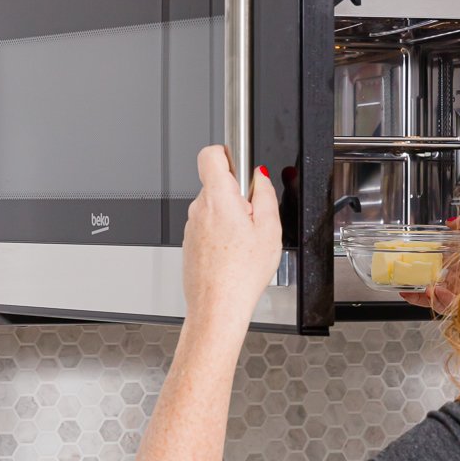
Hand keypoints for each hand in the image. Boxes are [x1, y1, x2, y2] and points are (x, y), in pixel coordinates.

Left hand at [181, 146, 282, 329]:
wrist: (217, 306)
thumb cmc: (241, 275)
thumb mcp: (270, 231)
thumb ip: (265, 196)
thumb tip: (260, 178)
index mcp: (218, 199)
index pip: (210, 155)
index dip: (226, 154)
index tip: (239, 166)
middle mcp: (199, 209)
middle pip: (216, 185)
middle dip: (237, 196)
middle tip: (253, 221)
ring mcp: (191, 226)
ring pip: (213, 208)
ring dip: (229, 218)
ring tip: (244, 244)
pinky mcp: (189, 241)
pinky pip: (207, 227)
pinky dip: (220, 235)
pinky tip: (233, 255)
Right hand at [400, 214, 459, 313]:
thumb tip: (450, 222)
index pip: (442, 274)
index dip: (424, 276)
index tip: (409, 276)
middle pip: (440, 293)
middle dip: (420, 294)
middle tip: (406, 289)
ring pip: (446, 302)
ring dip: (430, 298)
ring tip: (422, 289)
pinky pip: (457, 307)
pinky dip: (443, 301)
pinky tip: (434, 291)